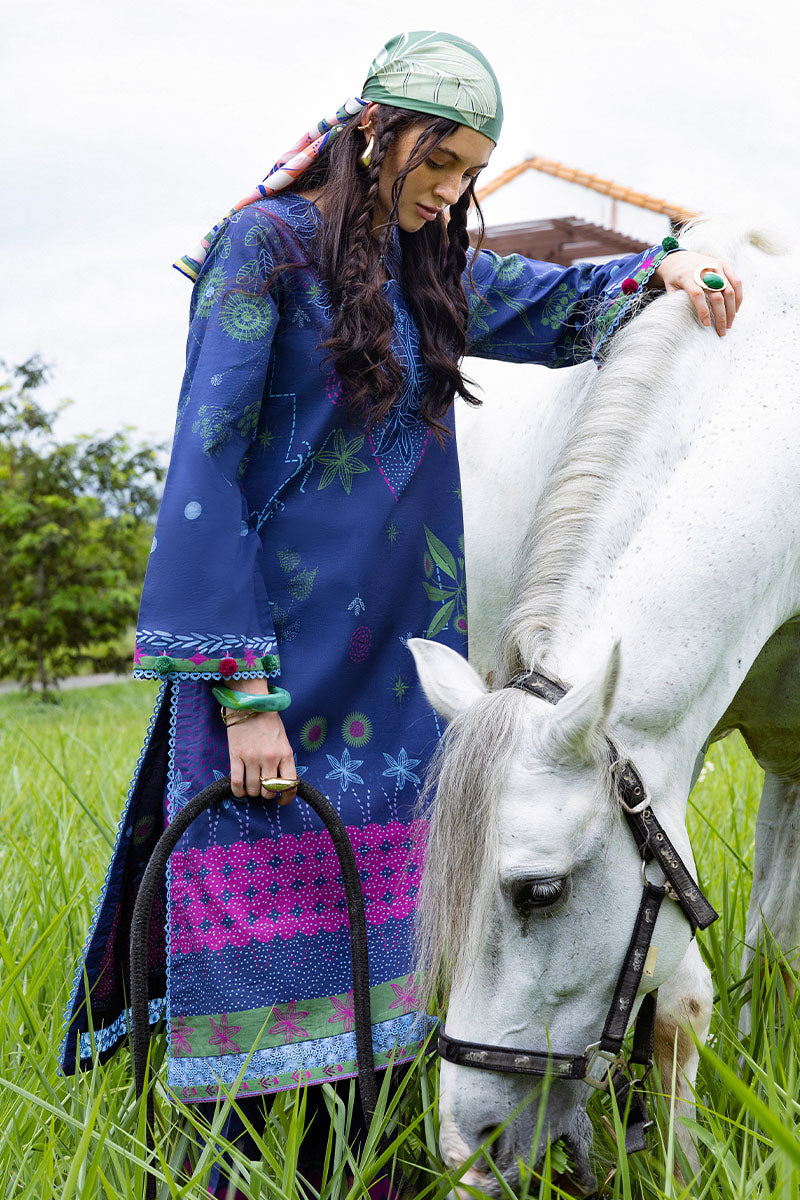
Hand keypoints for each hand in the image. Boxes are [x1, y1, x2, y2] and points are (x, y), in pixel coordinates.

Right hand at [225, 682, 296, 803]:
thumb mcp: (283, 739)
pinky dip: (238, 791)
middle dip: (267, 794)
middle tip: (264, 789)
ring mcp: (252, 758)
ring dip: (253, 792)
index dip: (286, 797)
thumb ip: (283, 760)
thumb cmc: (268, 719)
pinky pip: (237, 783)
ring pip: (253, 790)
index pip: (290, 784)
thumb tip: (280, 782)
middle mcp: (270, 758)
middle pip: (270, 790)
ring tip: (252, 786)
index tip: (282, 801)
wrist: (250, 701)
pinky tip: (240, 790)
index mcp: (285, 753)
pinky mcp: (235, 756)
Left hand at [652, 251, 742, 336]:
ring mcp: (716, 266)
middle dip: (721, 315)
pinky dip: (738, 297)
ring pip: (730, 290)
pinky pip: (737, 282)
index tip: (707, 324)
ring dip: (731, 310)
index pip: (697, 294)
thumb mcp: (670, 289)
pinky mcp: (724, 264)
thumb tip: (684, 320)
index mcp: (687, 276)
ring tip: (729, 324)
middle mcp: (704, 270)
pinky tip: (735, 310)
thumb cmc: (675, 278)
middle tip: (722, 331)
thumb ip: (676, 301)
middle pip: (717, 295)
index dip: (703, 310)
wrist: (679, 258)